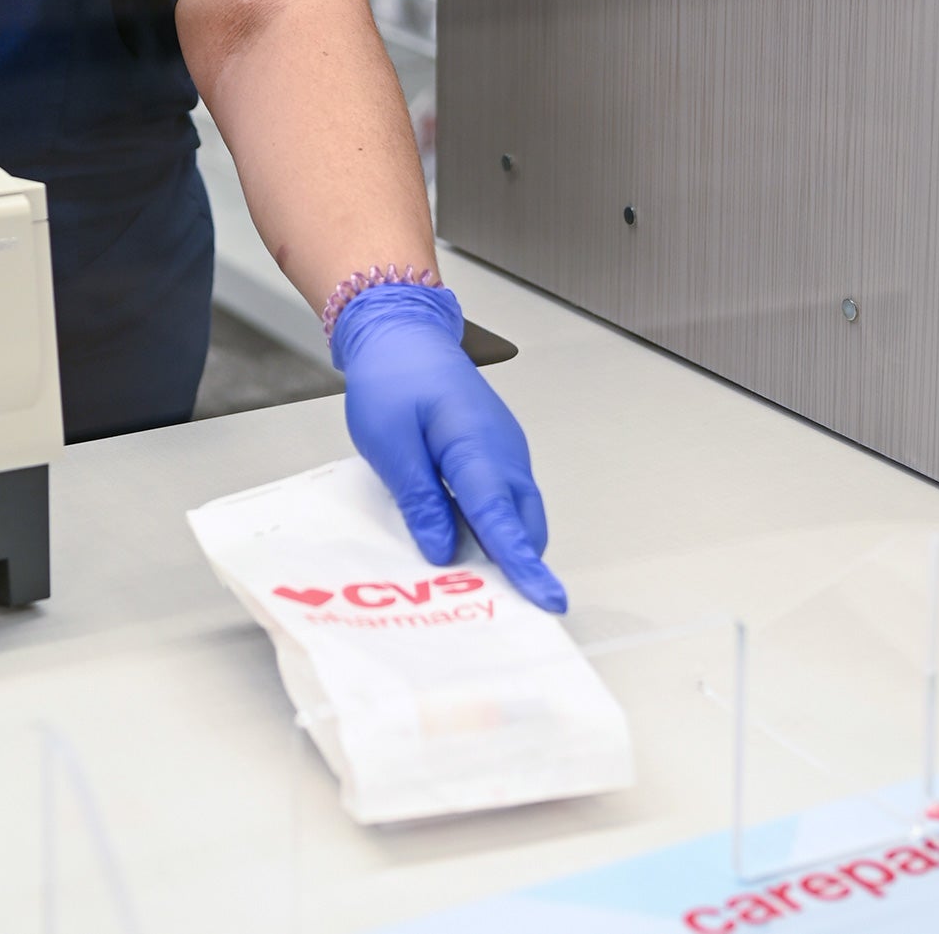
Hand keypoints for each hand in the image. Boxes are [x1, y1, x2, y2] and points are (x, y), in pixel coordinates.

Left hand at [331, 281, 568, 611]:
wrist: (401, 331)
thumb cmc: (392, 379)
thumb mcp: (391, 442)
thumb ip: (420, 498)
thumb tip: (444, 551)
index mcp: (476, 445)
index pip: (501, 517)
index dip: (521, 564)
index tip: (548, 600)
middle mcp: (503, 450)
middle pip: (522, 521)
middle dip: (518, 565)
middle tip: (494, 609)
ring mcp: (503, 448)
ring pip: (515, 511)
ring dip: (503, 545)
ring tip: (471, 582)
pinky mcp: (492, 449)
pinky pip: (502, 497)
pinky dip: (492, 524)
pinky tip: (460, 539)